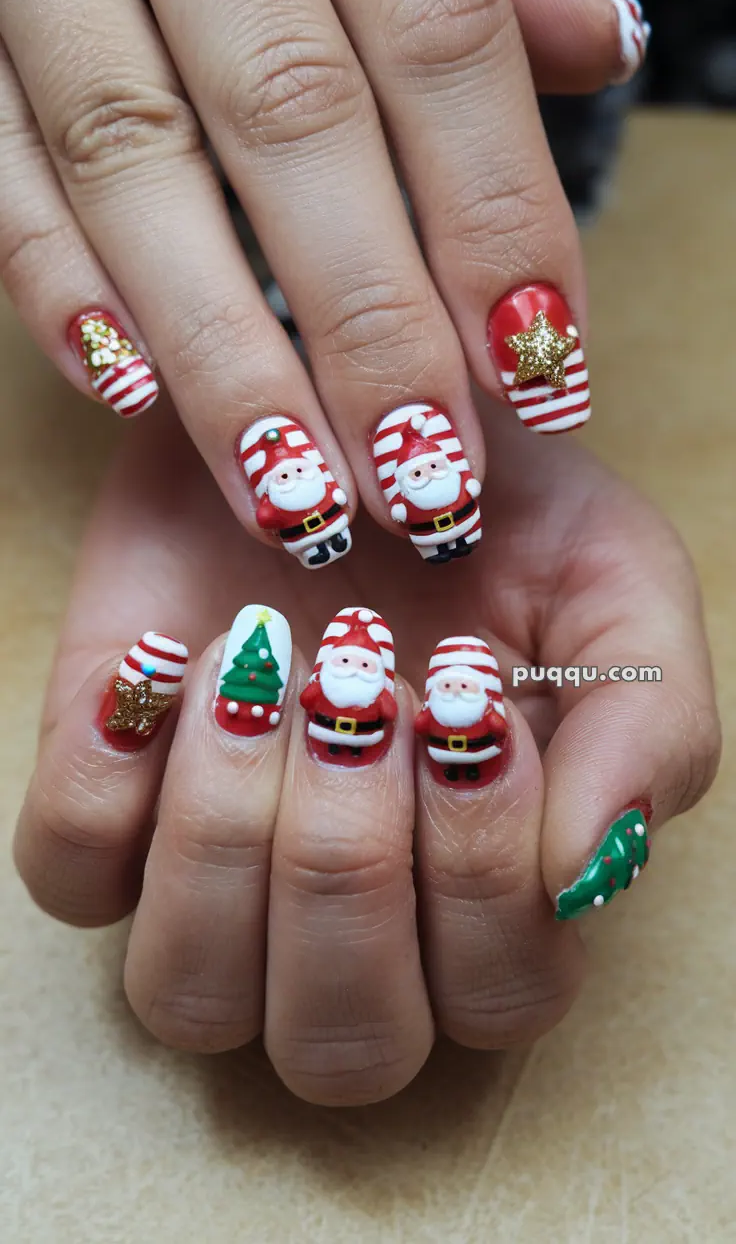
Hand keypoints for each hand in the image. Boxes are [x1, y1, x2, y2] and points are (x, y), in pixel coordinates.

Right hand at [0, 0, 648, 568]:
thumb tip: (597, 44)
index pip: (437, 29)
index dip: (495, 209)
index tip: (540, 366)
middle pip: (291, 115)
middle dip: (369, 321)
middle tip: (428, 481)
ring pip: (133, 159)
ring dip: (223, 349)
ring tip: (299, 492)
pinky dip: (55, 280)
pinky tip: (127, 393)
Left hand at [15, 397, 716, 1104]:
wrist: (346, 405)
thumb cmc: (498, 514)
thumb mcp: (617, 586)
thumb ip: (650, 731)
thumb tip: (587, 874)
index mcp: (489, 897)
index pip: (497, 994)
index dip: (483, 865)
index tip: (464, 690)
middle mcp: (350, 924)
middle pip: (342, 1045)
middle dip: (351, 865)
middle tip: (360, 692)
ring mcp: (214, 879)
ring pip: (190, 996)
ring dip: (232, 832)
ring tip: (264, 667)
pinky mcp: (105, 804)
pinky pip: (71, 874)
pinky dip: (111, 777)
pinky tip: (170, 660)